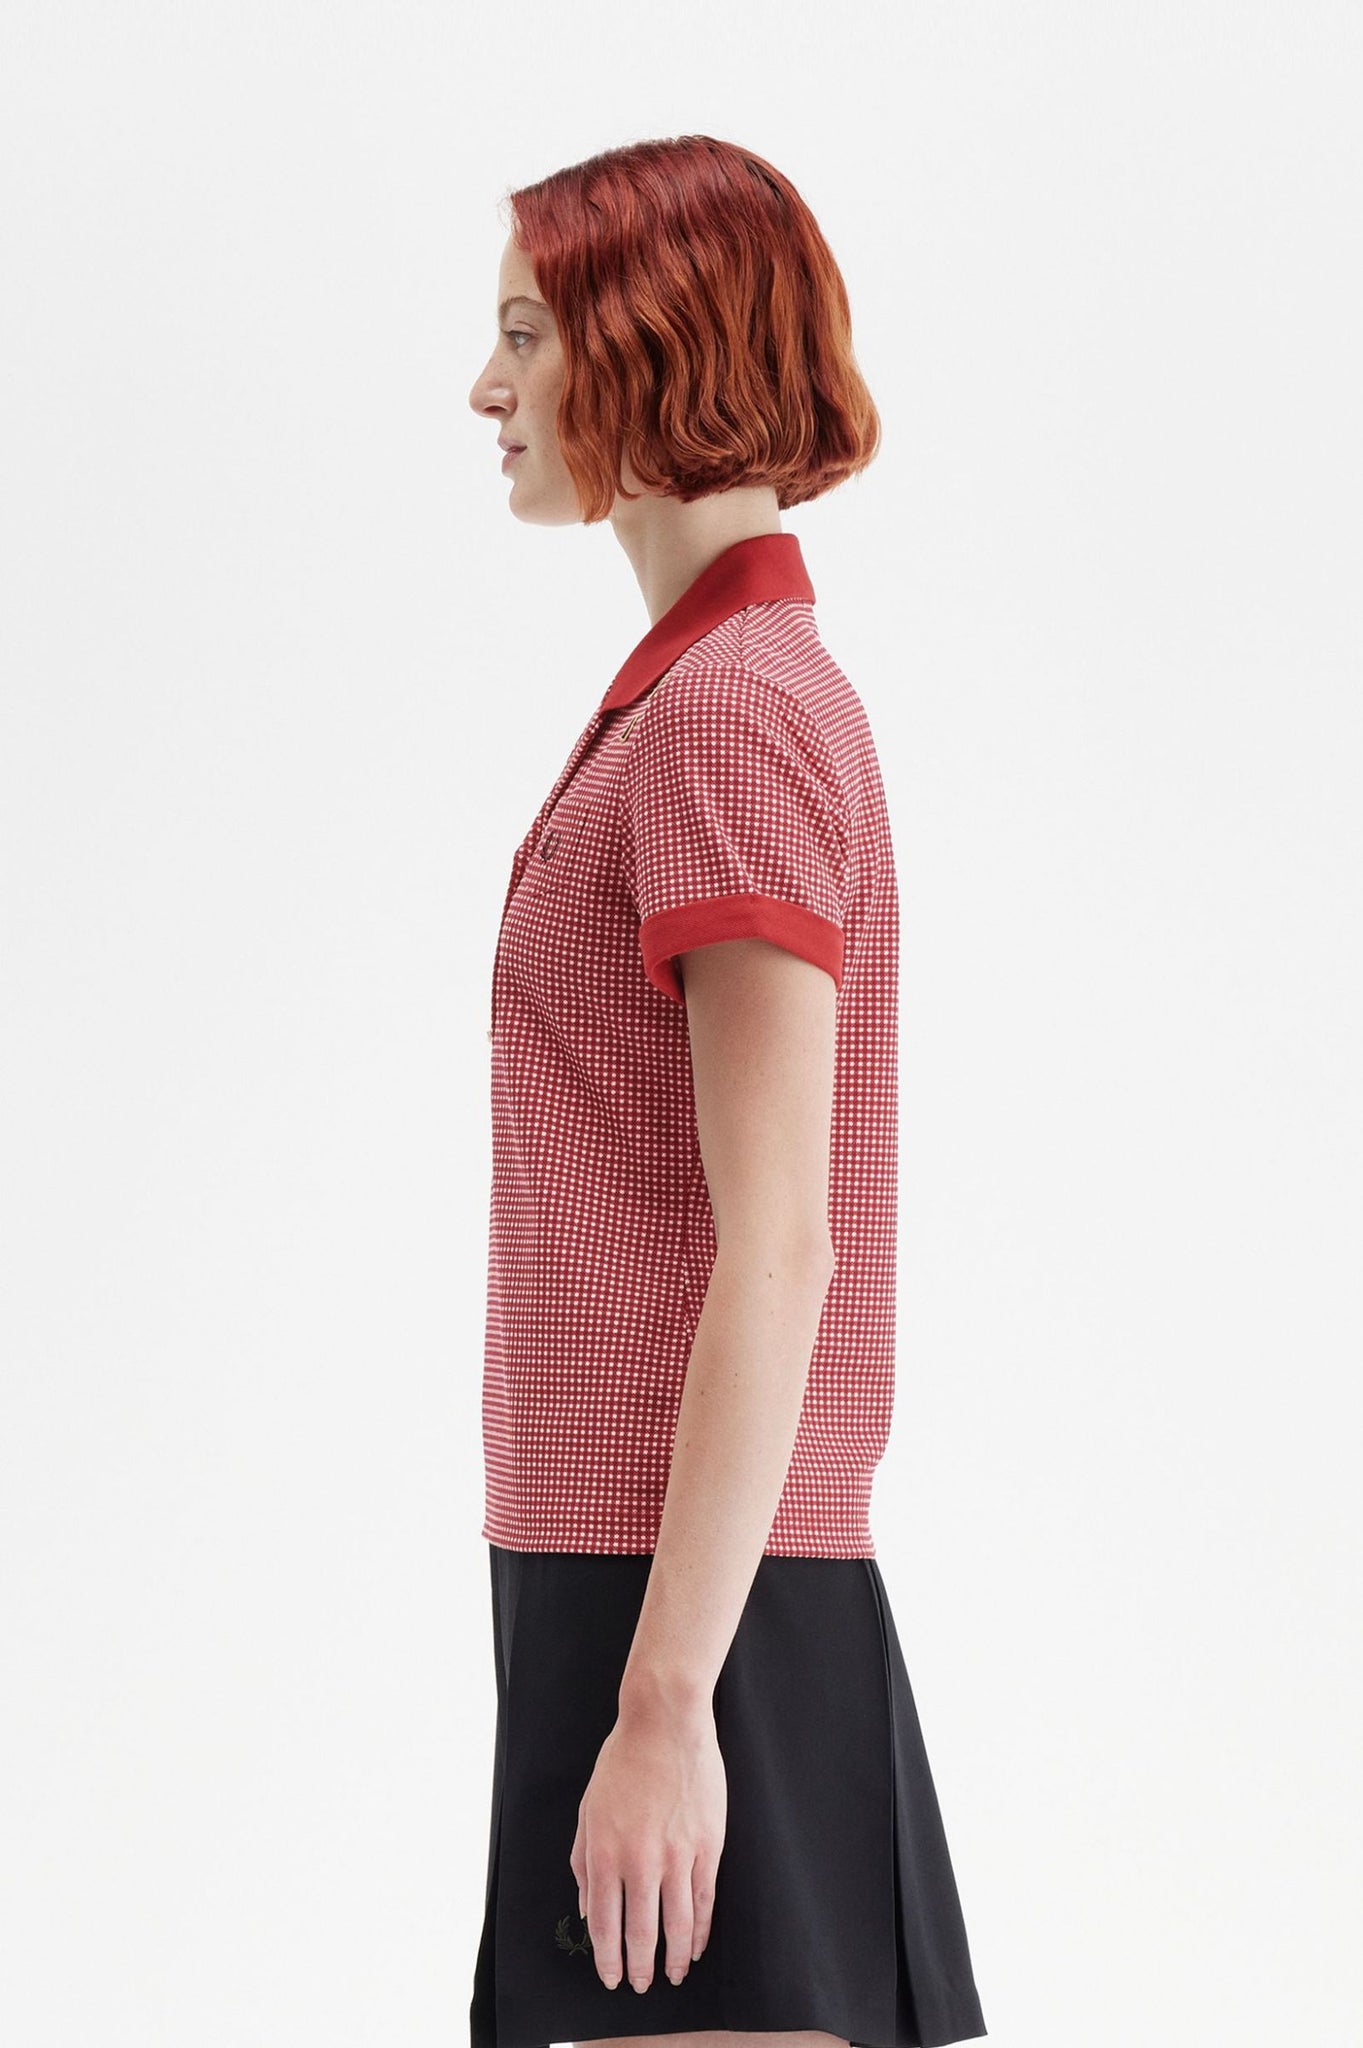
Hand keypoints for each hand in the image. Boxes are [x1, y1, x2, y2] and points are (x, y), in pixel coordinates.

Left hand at [569, 1693, 726, 1993]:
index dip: (607, 1959)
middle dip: (640, 1967)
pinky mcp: (707, 1846)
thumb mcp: (588, 1810)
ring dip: (675, 1958)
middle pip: (640, 1932)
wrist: (665, 1722)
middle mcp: (639, 1860)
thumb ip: (583, 1863)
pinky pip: (704, 1900)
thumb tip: (588, 1910)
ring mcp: (677, 1855)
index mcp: (604, 1852)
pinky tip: (698, 1945)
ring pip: (677, 1924)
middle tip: (641, 1985)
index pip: (604, 1925)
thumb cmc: (623, 1762)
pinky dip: (702, 1930)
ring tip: (673, 1975)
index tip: (611, 1977)